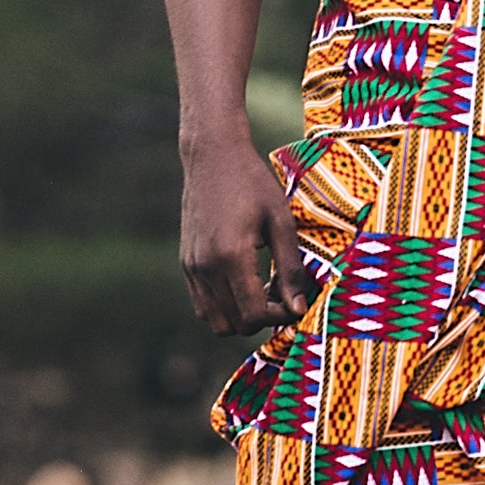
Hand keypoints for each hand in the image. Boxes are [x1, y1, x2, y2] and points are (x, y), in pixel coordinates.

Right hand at [181, 145, 307, 333]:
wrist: (212, 158)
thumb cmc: (253, 184)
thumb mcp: (282, 221)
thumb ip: (291, 268)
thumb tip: (298, 308)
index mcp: (231, 256)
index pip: (252, 315)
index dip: (278, 318)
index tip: (295, 301)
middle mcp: (205, 267)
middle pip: (234, 326)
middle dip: (262, 319)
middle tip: (282, 295)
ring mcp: (191, 267)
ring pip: (215, 321)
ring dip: (242, 315)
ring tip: (265, 290)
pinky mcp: (186, 264)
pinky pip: (203, 305)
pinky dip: (225, 305)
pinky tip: (246, 282)